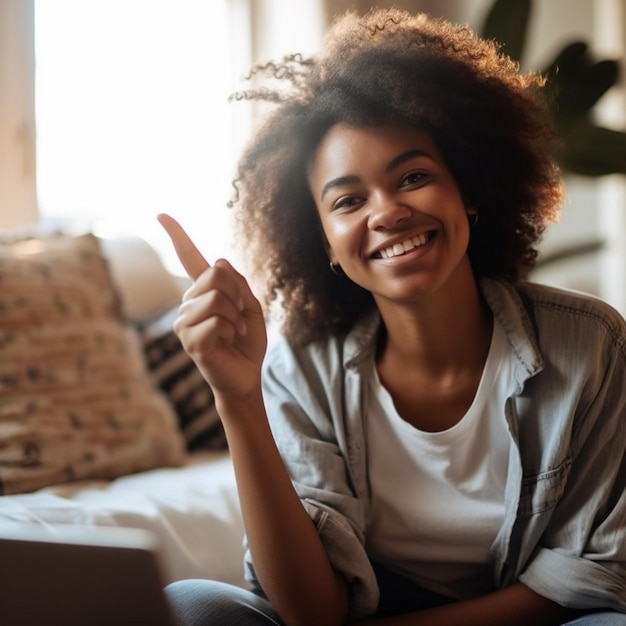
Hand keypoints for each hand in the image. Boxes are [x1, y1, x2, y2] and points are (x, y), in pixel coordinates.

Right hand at [157, 213, 266, 397]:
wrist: (246, 375)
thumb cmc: (247, 342)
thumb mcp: (251, 307)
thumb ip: (238, 284)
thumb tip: (219, 261)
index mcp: (202, 292)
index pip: (188, 258)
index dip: (176, 235)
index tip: (161, 214)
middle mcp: (188, 303)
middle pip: (216, 275)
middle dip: (238, 295)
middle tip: (240, 317)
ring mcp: (185, 321)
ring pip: (218, 299)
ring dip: (236, 317)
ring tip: (234, 332)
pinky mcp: (189, 340)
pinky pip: (217, 321)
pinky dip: (231, 330)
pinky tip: (227, 342)